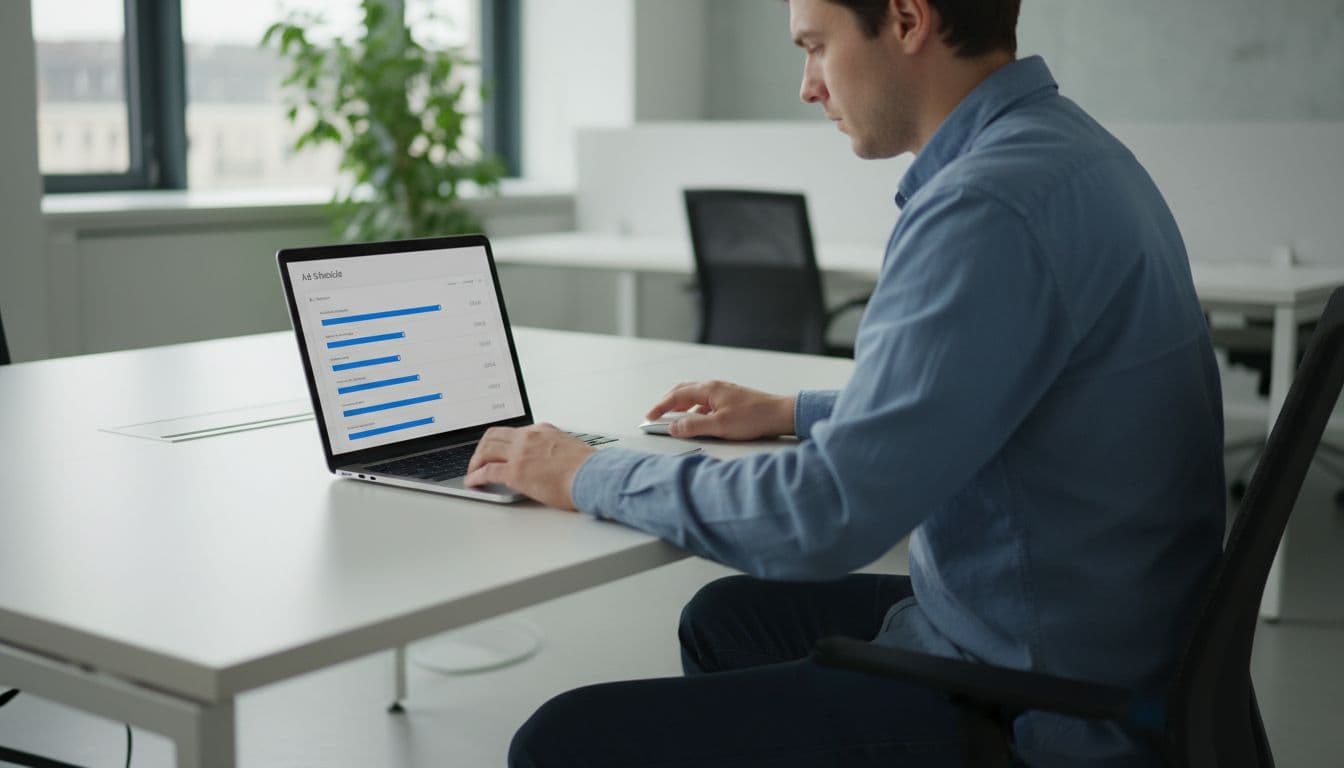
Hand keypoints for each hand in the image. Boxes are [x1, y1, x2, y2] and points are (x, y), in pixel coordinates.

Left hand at [465, 424, 593, 509]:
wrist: (594, 476)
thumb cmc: (589, 469)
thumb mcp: (570, 448)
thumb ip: (554, 449)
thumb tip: (550, 460)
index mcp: (543, 430)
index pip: (514, 431)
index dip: (500, 441)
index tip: (496, 449)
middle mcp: (529, 437)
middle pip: (493, 436)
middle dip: (482, 448)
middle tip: (478, 460)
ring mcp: (520, 453)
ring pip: (486, 449)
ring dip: (475, 461)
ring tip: (473, 472)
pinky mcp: (515, 472)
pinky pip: (487, 471)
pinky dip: (476, 476)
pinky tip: (474, 482)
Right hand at [645, 380, 795, 439]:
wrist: (779, 414)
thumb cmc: (754, 417)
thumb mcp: (719, 426)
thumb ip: (693, 426)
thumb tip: (673, 427)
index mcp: (709, 389)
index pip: (676, 395)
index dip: (660, 407)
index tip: (649, 417)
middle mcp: (714, 387)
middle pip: (683, 391)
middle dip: (667, 403)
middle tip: (656, 415)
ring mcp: (723, 392)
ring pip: (694, 396)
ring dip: (681, 406)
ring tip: (673, 419)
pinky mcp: (730, 400)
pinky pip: (705, 402)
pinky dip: (694, 410)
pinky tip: (698, 421)